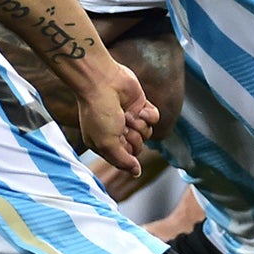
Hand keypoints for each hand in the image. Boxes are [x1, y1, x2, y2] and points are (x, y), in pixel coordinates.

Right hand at [76, 59, 157, 174]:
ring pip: (147, 133)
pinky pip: (154, 118)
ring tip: (126, 114)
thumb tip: (136, 173)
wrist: (101, 81)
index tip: (117, 140)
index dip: (126, 152)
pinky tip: (139, 108)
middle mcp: (118, 132)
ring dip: (139, 124)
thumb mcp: (106, 144)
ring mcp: (130, 118)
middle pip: (138, 147)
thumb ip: (122, 161)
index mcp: (106, 143)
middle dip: (133, 137)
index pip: (126, 159)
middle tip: (122, 125)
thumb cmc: (99, 112)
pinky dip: (149, 114)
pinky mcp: (140, 105)